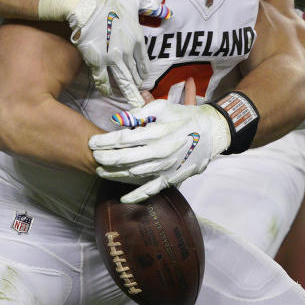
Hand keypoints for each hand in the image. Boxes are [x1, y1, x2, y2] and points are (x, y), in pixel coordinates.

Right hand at [67, 0, 170, 107]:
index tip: (144, 79)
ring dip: (128, 92)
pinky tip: (107, 93)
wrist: (87, 3)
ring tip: (133, 103)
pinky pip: (102, 79)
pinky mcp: (96, 61)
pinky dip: (105, 87)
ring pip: (123, 80)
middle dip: (138, 85)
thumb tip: (166, 8)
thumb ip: (151, 5)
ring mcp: (112, 58)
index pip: (144, 61)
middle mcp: (127, 52)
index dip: (144, 71)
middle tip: (141, 97)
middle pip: (135, 73)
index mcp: (137, 38)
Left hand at [89, 99, 228, 202]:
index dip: (105, 141)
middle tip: (93, 156)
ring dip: (114, 173)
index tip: (93, 142)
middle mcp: (159, 152)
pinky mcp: (171, 178)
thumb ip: (138, 113)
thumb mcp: (162, 107)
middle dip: (105, 157)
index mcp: (156, 133)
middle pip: (124, 158)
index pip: (123, 139)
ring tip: (101, 170)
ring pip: (133, 174)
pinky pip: (151, 189)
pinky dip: (136, 195)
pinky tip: (123, 198)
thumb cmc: (184, 116)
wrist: (212, 131)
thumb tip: (117, 120)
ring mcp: (165, 167)